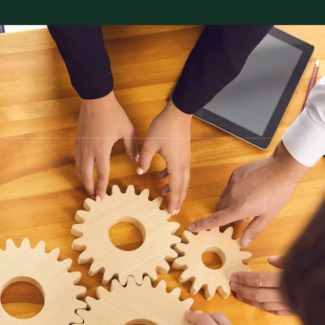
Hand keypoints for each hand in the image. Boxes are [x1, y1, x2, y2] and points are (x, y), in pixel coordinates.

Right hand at [74, 91, 135, 201]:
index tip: (102, 199)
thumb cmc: (113, 113)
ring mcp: (81, 146)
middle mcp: (89, 150)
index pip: (102, 174)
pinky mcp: (77, 141)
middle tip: (94, 198)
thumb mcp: (127, 130)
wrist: (96, 99)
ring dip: (84, 180)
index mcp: (102, 150)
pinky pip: (76, 160)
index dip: (102, 188)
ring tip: (89, 188)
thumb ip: (132, 148)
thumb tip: (137, 161)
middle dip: (90, 189)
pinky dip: (79, 169)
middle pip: (86, 176)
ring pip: (79, 169)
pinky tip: (83, 172)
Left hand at [137, 99, 190, 214]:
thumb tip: (139, 171)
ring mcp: (185, 158)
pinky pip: (179, 169)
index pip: (176, 188)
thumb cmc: (165, 127)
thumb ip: (144, 159)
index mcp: (176, 165)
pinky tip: (161, 176)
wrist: (179, 112)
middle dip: (177, 199)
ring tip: (165, 194)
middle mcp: (183, 164)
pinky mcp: (183, 153)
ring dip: (174, 188)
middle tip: (172, 210)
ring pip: (181, 179)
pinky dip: (172, 176)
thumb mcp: (150, 144)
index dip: (174, 201)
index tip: (171, 212)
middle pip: (182, 187)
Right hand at [187, 142, 308, 248]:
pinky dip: (236, 191)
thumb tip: (244, 243)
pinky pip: (230, 186)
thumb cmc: (278, 191)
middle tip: (243, 217)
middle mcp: (232, 195)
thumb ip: (253, 230)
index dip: (202, 224)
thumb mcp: (268, 215)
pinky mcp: (235, 173)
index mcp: (239, 208)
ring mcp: (233, 183)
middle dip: (226, 215)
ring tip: (249, 202)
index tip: (191, 227)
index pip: (215, 219)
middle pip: (219, 209)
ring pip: (225, 197)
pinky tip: (250, 189)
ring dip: (231, 203)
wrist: (282, 168)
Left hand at [230, 256, 294, 315]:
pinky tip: (257, 304)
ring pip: (264, 305)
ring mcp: (289, 305)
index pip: (259, 279)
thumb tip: (270, 259)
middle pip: (257, 294)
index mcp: (284, 280)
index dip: (244, 278)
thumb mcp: (300, 260)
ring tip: (239, 296)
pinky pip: (275, 311)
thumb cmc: (321, 272)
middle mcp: (284, 295)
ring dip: (250, 300)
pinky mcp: (295, 312)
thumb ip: (284, 260)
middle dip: (242, 289)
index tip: (233, 276)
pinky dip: (264, 308)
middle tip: (232, 285)